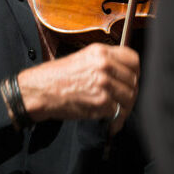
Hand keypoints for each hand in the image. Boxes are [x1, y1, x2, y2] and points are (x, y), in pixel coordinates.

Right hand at [17, 43, 139, 134]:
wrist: (39, 90)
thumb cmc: (56, 77)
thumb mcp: (82, 58)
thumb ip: (104, 62)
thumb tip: (123, 74)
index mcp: (100, 51)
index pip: (133, 59)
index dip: (134, 71)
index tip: (130, 79)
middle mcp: (104, 64)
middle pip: (133, 80)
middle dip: (130, 92)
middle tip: (122, 100)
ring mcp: (104, 83)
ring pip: (129, 97)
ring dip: (124, 108)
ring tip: (115, 112)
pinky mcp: (102, 101)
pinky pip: (118, 112)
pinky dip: (115, 120)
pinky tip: (109, 122)